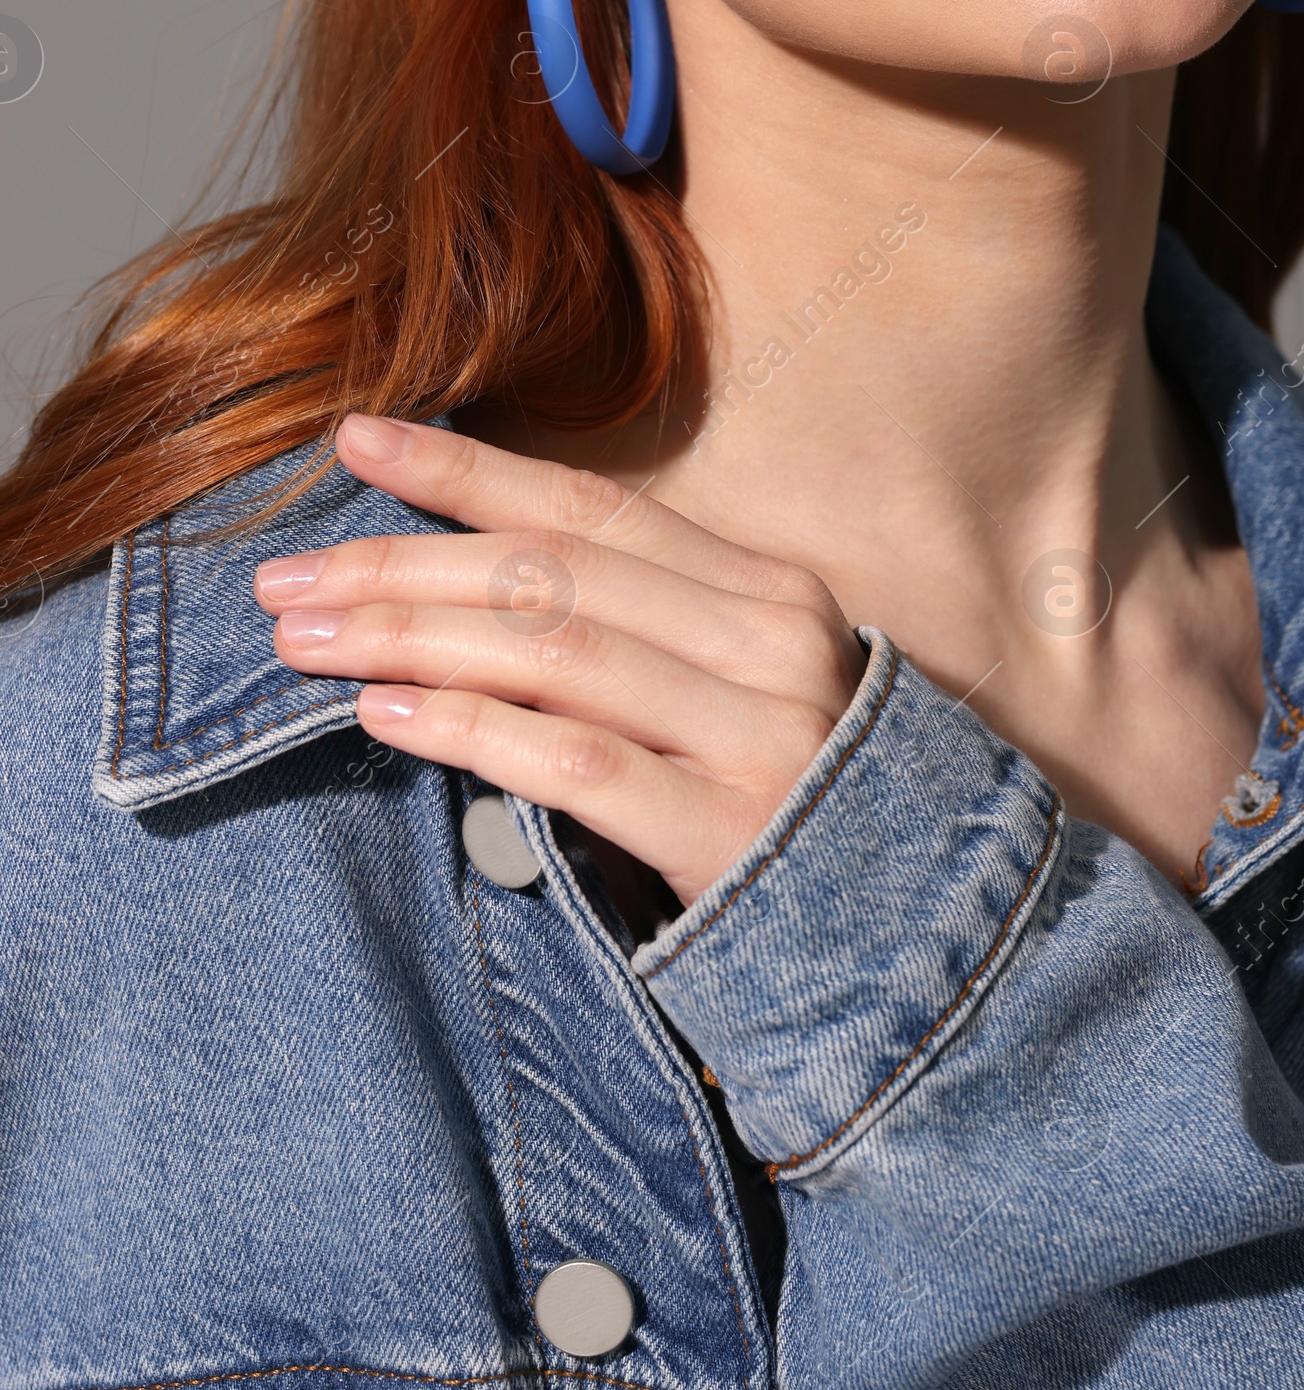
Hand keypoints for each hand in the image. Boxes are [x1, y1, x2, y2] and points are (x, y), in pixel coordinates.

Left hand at [253, 416, 867, 905]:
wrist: (932, 948)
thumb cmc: (806, 812)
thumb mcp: (743, 692)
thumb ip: (645, 636)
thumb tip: (468, 588)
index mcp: (768, 592)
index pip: (592, 506)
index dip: (466, 470)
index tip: (356, 440)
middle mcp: (768, 643)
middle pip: (552, 572)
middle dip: (401, 562)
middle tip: (286, 577)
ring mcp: (759, 734)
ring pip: (551, 652)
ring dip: (408, 636)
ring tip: (305, 641)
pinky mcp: (732, 833)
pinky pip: (574, 764)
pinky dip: (468, 730)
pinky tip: (385, 715)